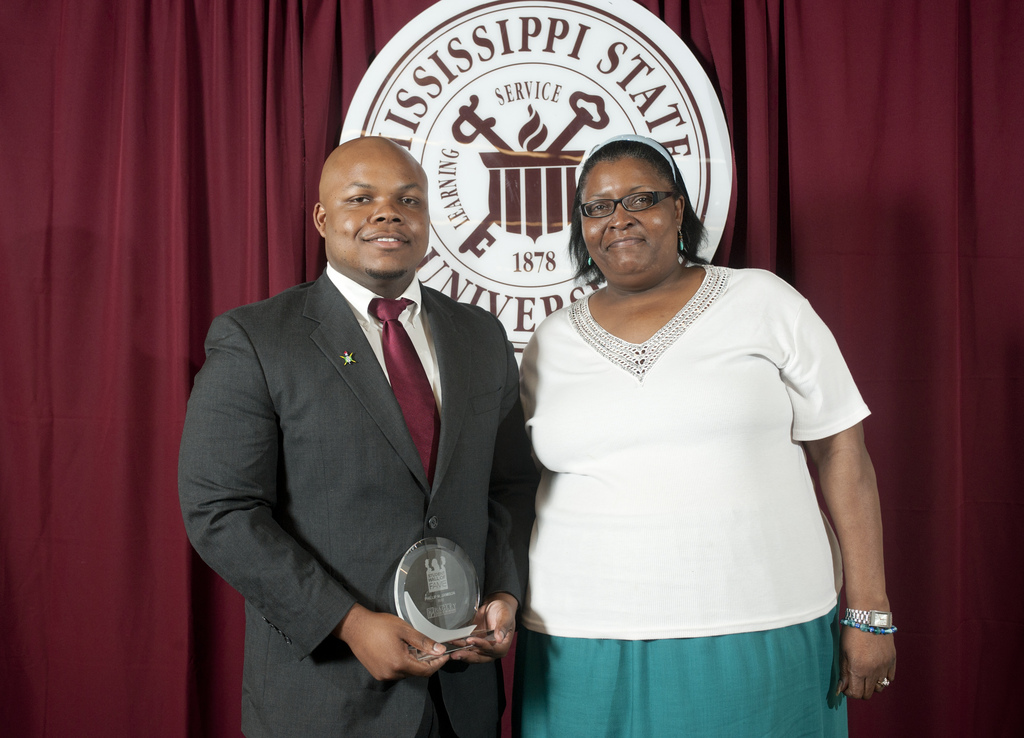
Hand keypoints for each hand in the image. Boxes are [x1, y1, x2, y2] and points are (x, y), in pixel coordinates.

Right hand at [333, 604, 448, 680]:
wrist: (355, 627)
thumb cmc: (378, 626)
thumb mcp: (405, 630)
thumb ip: (423, 642)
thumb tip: (439, 650)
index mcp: (399, 663)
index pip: (425, 670)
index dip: (437, 664)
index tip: (444, 656)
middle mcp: (391, 673)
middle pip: (416, 672)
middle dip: (426, 662)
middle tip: (430, 648)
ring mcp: (383, 675)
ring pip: (406, 672)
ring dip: (413, 662)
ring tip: (412, 647)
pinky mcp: (377, 673)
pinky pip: (395, 672)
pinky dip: (402, 664)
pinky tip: (400, 650)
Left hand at [449, 592, 517, 663]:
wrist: (495, 606)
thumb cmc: (503, 611)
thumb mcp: (505, 616)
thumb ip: (502, 627)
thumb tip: (499, 638)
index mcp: (502, 646)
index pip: (491, 649)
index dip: (481, 646)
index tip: (471, 640)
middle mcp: (492, 651)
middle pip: (479, 657)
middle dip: (467, 656)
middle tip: (456, 654)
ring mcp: (482, 648)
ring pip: (470, 654)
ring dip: (460, 652)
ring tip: (450, 651)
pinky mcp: (474, 644)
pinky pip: (465, 648)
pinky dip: (458, 646)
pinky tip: (451, 643)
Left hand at [836, 627, 895, 698]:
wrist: (869, 617)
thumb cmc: (852, 633)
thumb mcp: (842, 652)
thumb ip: (844, 672)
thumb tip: (841, 689)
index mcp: (858, 669)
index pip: (856, 693)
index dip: (849, 692)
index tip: (846, 686)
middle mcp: (873, 671)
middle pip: (868, 694)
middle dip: (860, 690)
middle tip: (855, 681)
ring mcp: (884, 667)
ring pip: (880, 688)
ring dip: (872, 685)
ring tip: (866, 676)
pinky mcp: (892, 661)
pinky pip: (890, 679)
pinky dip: (883, 678)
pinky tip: (876, 670)